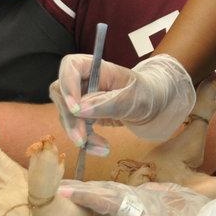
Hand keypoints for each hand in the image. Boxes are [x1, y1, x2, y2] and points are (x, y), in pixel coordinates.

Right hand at [49, 54, 194, 148]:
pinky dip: (86, 141)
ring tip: (103, 149)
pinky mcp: (83, 115)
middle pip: (62, 94)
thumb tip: (80, 110)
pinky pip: (76, 128)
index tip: (75, 108)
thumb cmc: (146, 93)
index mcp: (95, 66)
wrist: (152, 106)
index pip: (71, 66)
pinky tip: (102, 149)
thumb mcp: (133, 98)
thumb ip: (108, 103)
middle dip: (70, 119)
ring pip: (67, 115)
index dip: (68, 85)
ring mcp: (81, 98)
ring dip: (80, 135)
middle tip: (81, 139)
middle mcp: (83, 80)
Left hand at [58, 180, 215, 215]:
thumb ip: (160, 197)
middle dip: (82, 186)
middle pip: (108, 189)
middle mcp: (143, 198)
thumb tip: (149, 193)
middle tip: (60, 183)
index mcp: (149, 194)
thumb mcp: (178, 201)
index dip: (95, 187)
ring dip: (86, 197)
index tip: (77, 185)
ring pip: (110, 201)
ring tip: (64, 193)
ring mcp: (144, 213)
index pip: (117, 188)